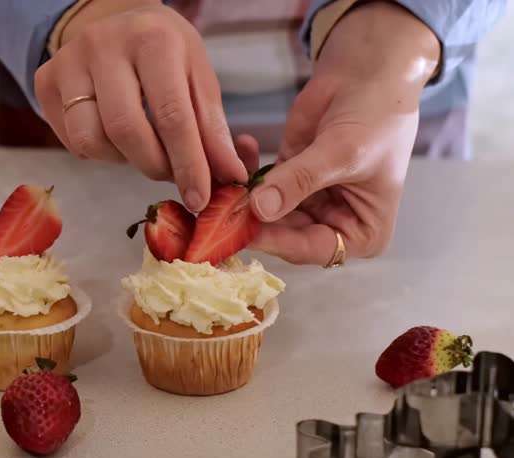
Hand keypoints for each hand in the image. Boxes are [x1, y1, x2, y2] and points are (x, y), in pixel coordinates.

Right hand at [34, 0, 247, 211]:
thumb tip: (230, 176)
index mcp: (152, 39)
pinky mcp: (45, 82)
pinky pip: (71, 140)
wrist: (115, 22)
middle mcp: (103, 45)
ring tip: (141, 146)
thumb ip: (212, 128)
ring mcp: (67, 63)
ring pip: (90, 140)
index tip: (199, 197)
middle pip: (125, 131)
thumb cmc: (164, 53)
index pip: (171, 115)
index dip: (187, 164)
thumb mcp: (197, 77)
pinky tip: (114, 135)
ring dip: (123, 160)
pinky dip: (99, 152)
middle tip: (170, 173)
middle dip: (154, 166)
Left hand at [248, 1, 439, 264]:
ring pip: (265, 212)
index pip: (311, 249)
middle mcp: (333, 224)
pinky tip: (243, 144)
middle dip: (251, 220)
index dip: (276, 242)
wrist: (370, 72)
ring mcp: (307, 202)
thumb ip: (300, 181)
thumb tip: (259, 209)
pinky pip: (259, 184)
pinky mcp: (287, 178)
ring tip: (223, 178)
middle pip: (283, 234)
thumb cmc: (376, 115)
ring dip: (242, 196)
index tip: (243, 230)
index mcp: (362, 233)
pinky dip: (246, 168)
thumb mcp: (342, 151)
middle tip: (218, 207)